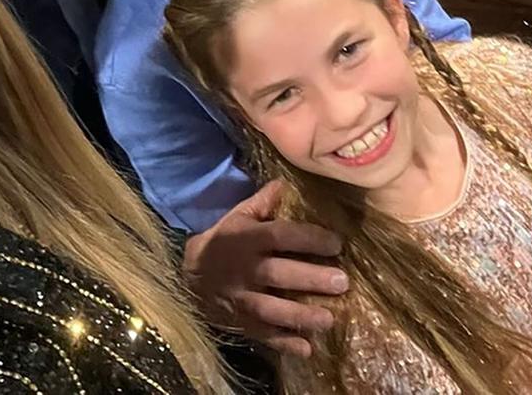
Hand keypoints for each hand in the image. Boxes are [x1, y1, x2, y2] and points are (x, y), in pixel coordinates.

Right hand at [181, 181, 347, 357]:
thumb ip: (263, 202)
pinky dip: (283, 344)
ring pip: (271, 310)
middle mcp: (245, 270)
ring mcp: (241, 300)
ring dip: (300, 316)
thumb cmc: (222, 241)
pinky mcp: (240, 323)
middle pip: (279, 274)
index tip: (337, 244)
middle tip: (342, 282)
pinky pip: (262, 335)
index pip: (280, 236)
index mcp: (247, 240)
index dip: (308, 239)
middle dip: (311, 279)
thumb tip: (286, 183)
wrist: (189, 277)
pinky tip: (306, 349)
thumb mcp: (237, 217)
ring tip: (328, 320)